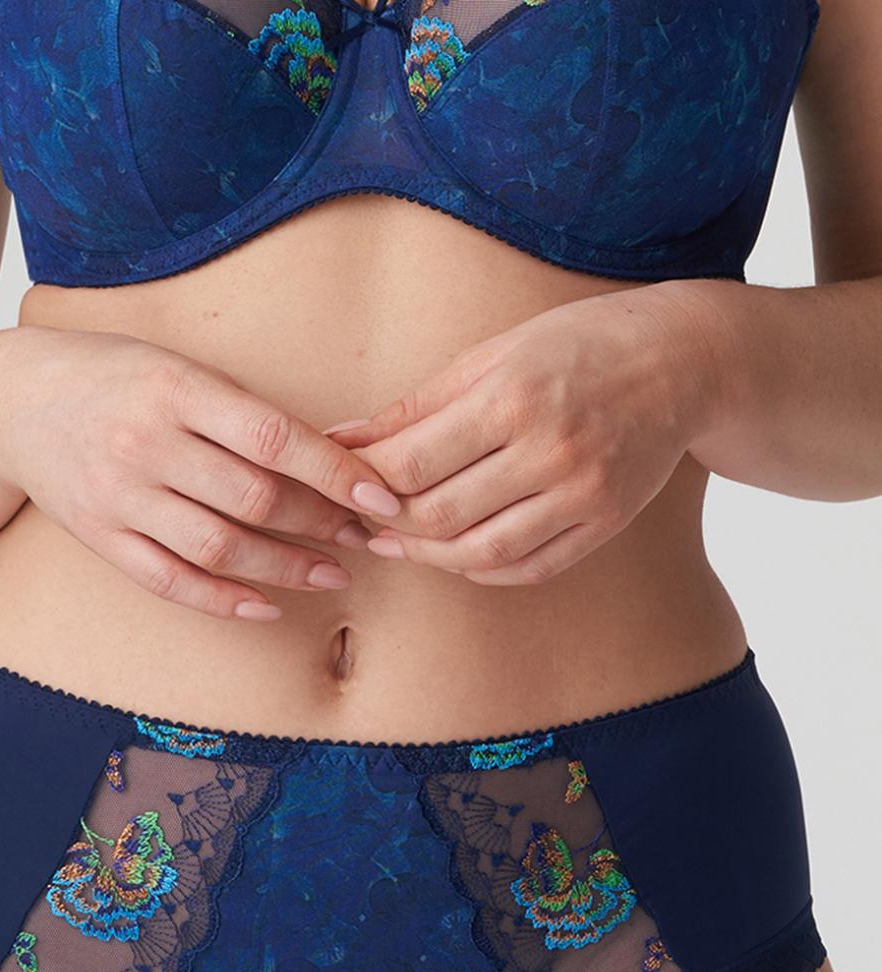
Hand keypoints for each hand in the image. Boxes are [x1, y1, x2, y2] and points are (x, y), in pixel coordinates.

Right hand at [0, 326, 400, 620]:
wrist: (11, 402)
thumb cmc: (114, 377)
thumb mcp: (177, 367)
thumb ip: (242, 410)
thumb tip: (334, 456)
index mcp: (174, 388)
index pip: (271, 437)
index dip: (332, 472)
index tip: (379, 496)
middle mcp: (146, 444)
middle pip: (252, 498)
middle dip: (320, 523)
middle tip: (365, 536)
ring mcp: (120, 497)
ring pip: (219, 547)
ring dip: (286, 567)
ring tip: (332, 573)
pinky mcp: (102, 538)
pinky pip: (172, 582)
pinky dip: (225, 601)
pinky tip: (268, 606)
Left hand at [324, 284, 723, 585]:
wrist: (685, 361)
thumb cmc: (578, 345)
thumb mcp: (494, 353)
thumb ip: (417, 404)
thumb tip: (342, 439)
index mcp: (514, 397)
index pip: (414, 462)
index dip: (367, 483)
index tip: (343, 485)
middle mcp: (550, 450)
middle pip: (440, 514)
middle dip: (388, 524)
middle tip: (362, 520)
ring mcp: (582, 493)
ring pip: (480, 552)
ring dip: (427, 556)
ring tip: (399, 542)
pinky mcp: (605, 523)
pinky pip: (527, 568)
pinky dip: (481, 570)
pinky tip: (455, 555)